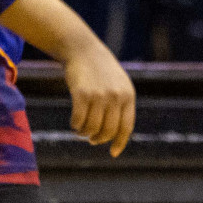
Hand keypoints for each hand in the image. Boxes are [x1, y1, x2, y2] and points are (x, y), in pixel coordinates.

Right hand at [62, 39, 136, 156]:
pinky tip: (74, 123)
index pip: (126, 126)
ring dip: (85, 133)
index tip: (113, 153)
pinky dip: (76, 126)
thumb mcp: (118, 85)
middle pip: (108, 131)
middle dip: (99, 139)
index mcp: (128, 95)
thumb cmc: (101, 71)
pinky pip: (78, 120)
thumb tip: (113, 135)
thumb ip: (120, 106)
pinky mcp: (82, 93)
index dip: (120, 142)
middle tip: (92, 140)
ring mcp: (99, 95)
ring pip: (92, 128)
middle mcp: (116, 96)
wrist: (83, 49)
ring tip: (81, 130)